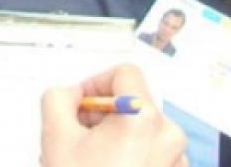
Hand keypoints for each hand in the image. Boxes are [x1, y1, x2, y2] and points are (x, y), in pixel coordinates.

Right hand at [41, 64, 188, 166]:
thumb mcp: (54, 137)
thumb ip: (58, 98)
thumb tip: (71, 93)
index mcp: (143, 117)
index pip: (125, 73)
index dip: (96, 83)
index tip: (80, 105)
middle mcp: (168, 135)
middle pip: (134, 104)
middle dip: (102, 116)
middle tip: (76, 137)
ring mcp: (176, 161)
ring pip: (143, 132)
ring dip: (114, 139)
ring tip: (87, 163)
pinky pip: (153, 155)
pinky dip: (131, 158)